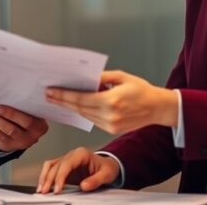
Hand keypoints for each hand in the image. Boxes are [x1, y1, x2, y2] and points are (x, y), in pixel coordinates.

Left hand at [0, 105, 48, 151]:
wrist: (27, 131)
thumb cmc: (29, 114)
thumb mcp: (33, 111)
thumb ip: (26, 104)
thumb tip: (7, 90)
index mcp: (39, 126)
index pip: (27, 121)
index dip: (12, 114)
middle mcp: (31, 137)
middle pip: (11, 129)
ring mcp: (19, 143)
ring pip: (1, 133)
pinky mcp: (7, 145)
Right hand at [37, 147, 119, 193]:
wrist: (107, 166)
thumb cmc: (107, 168)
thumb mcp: (106, 174)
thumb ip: (96, 180)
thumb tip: (84, 186)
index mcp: (81, 154)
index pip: (66, 164)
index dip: (60, 176)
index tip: (57, 189)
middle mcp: (72, 155)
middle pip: (56, 166)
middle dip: (49, 179)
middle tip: (45, 192)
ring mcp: (66, 160)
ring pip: (50, 166)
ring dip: (44, 177)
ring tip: (41, 190)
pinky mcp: (63, 166)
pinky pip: (51, 169)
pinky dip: (45, 177)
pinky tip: (44, 186)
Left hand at [46, 70, 178, 133]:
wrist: (158, 108)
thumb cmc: (142, 90)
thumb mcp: (121, 77)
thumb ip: (101, 77)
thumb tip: (84, 78)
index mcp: (111, 101)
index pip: (80, 99)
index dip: (63, 95)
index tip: (51, 91)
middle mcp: (109, 115)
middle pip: (79, 108)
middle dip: (62, 101)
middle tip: (49, 95)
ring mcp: (110, 125)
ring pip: (84, 115)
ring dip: (71, 107)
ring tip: (58, 99)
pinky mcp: (112, 129)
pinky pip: (92, 120)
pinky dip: (83, 112)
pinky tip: (76, 105)